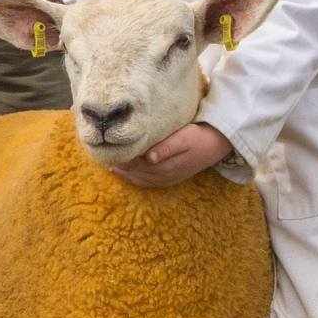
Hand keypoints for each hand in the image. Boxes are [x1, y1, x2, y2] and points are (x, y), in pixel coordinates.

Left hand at [107, 122, 231, 188]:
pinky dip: (130, 177)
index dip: (119, 156)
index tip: (105, 147)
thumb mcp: (184, 138)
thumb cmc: (198, 135)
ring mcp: (166, 179)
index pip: (134, 163)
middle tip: (100, 152)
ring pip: (137, 178)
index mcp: (165, 165)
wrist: (218, 144)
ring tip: (105, 161)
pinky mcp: (169, 178)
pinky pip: (145, 182)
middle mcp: (163, 176)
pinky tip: (119, 172)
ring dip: (121, 171)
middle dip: (117, 163)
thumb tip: (148, 157)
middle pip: (133, 171)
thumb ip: (166, 147)